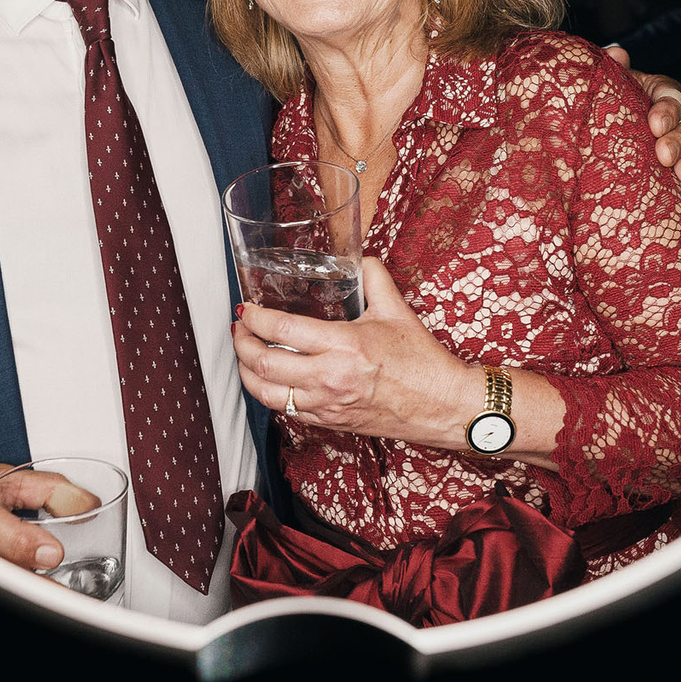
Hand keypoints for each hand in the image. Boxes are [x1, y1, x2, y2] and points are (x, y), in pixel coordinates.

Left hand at [233, 257, 482, 449]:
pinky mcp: (329, 422)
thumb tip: (361, 259)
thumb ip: (375, 279)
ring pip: (268, 393)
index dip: (255, 318)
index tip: (247, 309)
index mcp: (344, 346)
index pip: (282, 331)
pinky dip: (270, 394)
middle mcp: (330, 378)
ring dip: (247, 373)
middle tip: (240, 330)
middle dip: (242, 344)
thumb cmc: (422, 362)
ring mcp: (327, 404)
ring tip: (245, 355)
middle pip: (265, 364)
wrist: (440, 405)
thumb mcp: (398, 312)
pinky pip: (286, 411)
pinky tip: (269, 381)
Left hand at [604, 43, 680, 195]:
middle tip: (664, 156)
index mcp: (655, 92)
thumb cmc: (598, 108)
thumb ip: (609, 70)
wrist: (590, 139)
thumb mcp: (600, 87)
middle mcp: (673, 116)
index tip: (655, 124)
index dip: (668, 109)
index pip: (671, 94)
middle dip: (678, 141)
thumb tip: (618, 54)